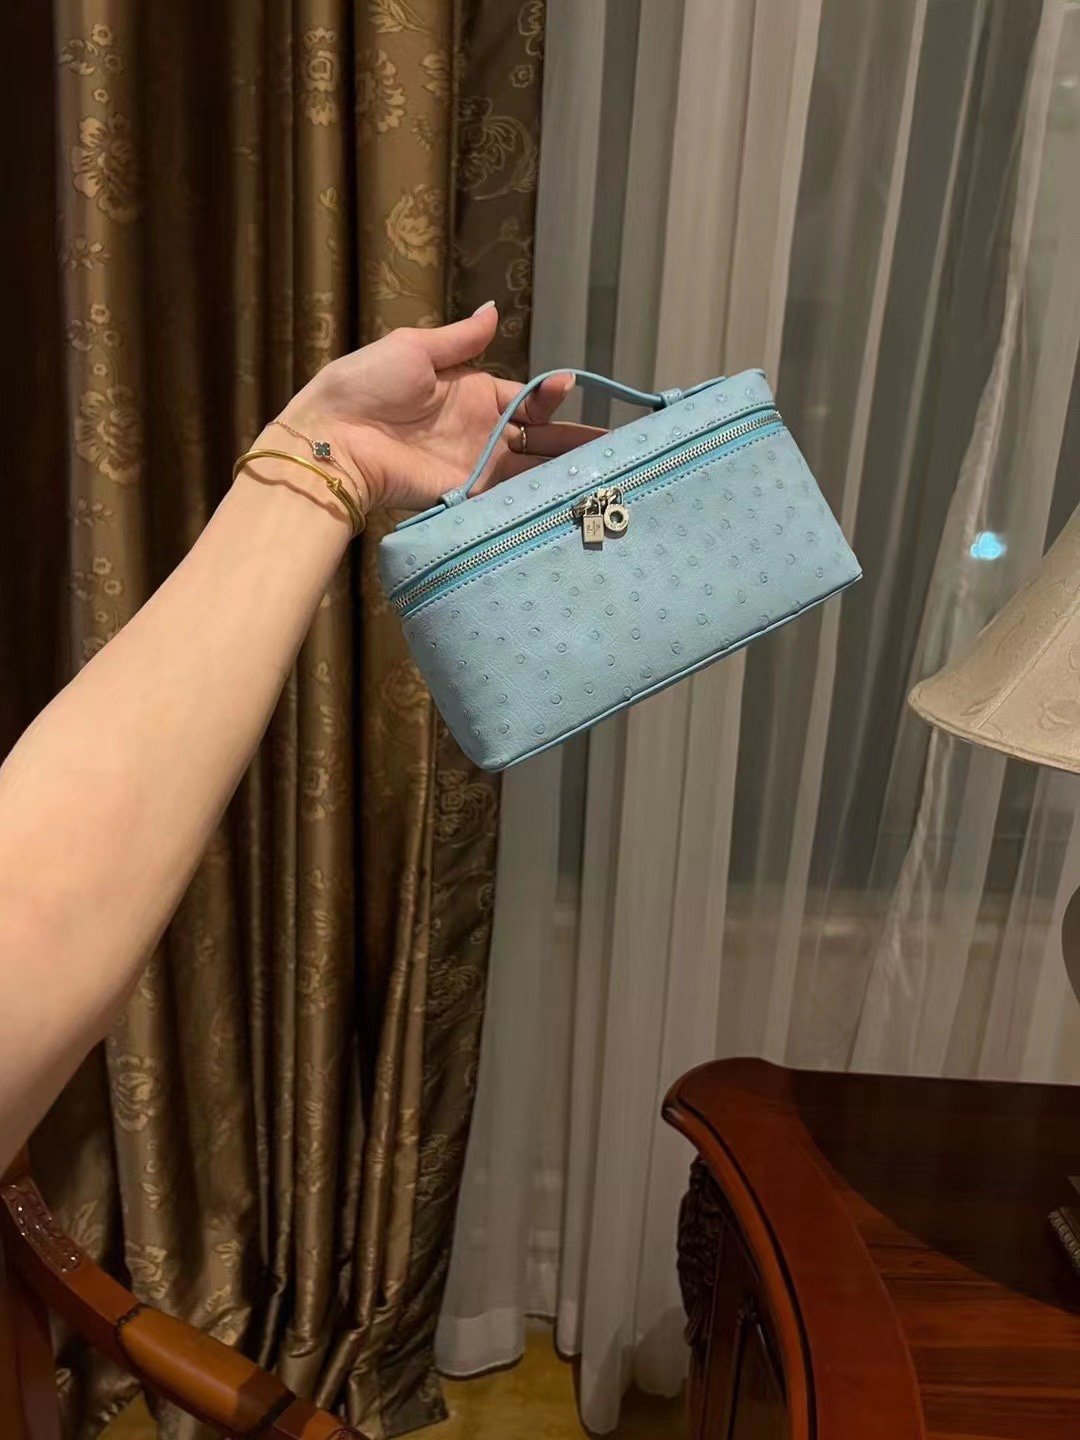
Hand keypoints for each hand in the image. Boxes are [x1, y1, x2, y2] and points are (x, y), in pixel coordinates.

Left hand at [274, 304, 600, 513]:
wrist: (335, 438)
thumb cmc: (365, 386)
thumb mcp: (415, 349)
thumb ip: (460, 339)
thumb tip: (494, 311)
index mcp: (472, 393)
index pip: (527, 397)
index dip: (551, 396)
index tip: (570, 387)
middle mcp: (480, 432)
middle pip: (540, 439)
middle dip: (576, 441)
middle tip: (618, 445)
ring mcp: (476, 466)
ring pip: (533, 470)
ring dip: (567, 470)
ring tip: (609, 471)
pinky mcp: (467, 495)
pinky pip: (509, 496)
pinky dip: (539, 497)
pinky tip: (572, 496)